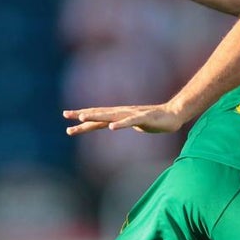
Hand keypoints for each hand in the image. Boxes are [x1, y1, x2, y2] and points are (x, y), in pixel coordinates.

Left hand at [63, 104, 184, 135]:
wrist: (174, 114)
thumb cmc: (155, 120)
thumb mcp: (134, 124)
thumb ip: (123, 124)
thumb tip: (114, 126)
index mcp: (119, 115)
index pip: (97, 116)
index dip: (82, 117)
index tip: (67, 119)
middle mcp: (123, 112)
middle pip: (99, 114)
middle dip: (82, 114)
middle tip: (65, 115)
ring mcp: (132, 114)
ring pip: (111, 115)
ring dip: (97, 116)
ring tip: (83, 117)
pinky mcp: (144, 118)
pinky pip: (130, 122)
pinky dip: (120, 124)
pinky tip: (112, 127)